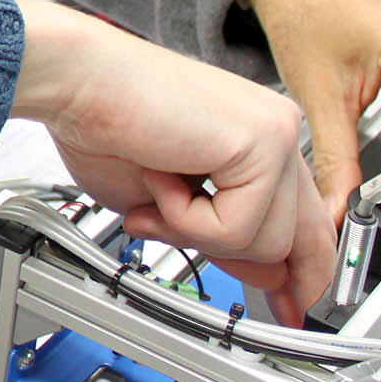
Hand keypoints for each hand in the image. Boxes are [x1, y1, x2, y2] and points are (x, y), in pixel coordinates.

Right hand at [14, 0, 333, 324]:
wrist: (77, 79)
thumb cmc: (105, 126)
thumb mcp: (169, 206)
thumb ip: (221, 238)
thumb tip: (266, 277)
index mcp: (258, 139)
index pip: (303, 217)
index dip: (301, 269)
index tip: (291, 301)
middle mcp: (276, 129)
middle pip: (303, 236)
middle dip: (264, 273)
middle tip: (257, 303)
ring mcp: (275, 132)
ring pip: (269, 242)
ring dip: (199, 236)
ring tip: (156, 195)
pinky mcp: (263, 141)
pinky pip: (238, 228)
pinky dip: (186, 219)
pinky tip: (161, 176)